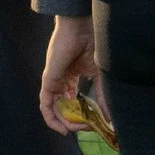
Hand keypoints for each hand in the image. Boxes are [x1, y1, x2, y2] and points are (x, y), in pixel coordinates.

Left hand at [39, 13, 98, 134]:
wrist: (81, 26)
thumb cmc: (91, 42)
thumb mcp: (99, 74)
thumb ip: (101, 95)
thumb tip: (108, 117)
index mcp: (73, 76)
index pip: (74, 100)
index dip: (83, 114)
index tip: (95, 122)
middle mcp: (62, 80)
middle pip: (65, 107)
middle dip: (76, 120)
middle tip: (89, 127)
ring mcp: (54, 80)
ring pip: (55, 109)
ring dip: (66, 122)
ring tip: (79, 128)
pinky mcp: (49, 80)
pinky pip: (45, 104)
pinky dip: (51, 118)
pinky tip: (62, 127)